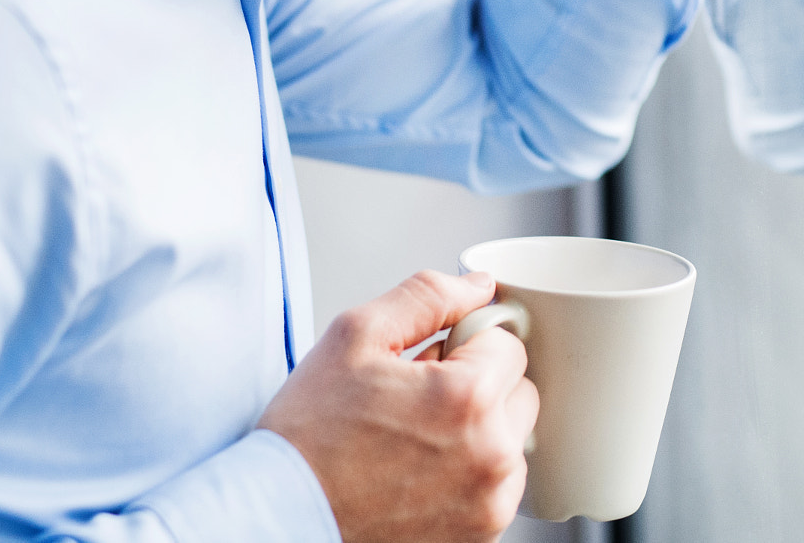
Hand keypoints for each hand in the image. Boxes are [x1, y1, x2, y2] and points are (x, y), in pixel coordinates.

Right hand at [258, 270, 538, 542]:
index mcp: (467, 399)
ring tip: (416, 436)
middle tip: (418, 396)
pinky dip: (472, 473)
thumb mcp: (357, 336)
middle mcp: (490, 457)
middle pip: (519, 390)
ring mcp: (489, 505)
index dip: (465, 341)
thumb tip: (478, 286)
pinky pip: (498, 486)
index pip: (508, 341)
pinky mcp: (480, 537)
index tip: (429, 359)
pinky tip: (421, 471)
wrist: (284, 515)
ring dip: (480, 430)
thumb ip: (428, 297)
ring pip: (512, 439)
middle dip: (479, 383)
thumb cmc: (310, 437)